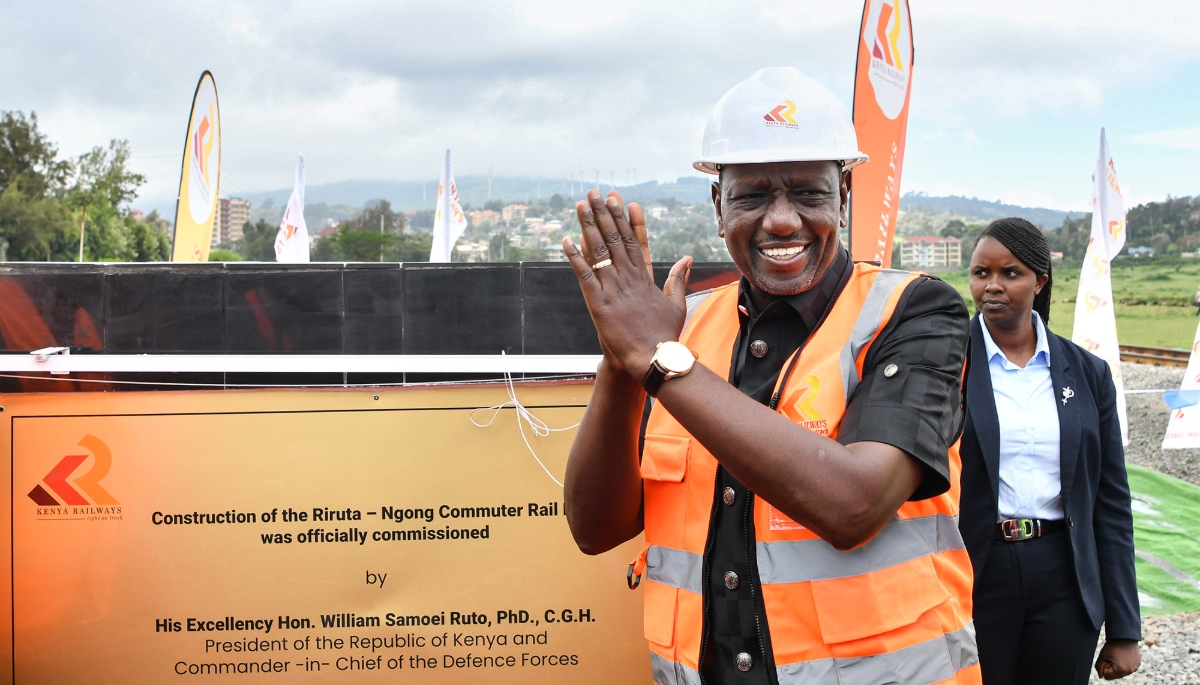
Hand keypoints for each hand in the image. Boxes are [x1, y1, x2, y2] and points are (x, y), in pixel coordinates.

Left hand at [563, 189, 692, 377]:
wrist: (654, 359)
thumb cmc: (665, 335)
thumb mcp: (676, 303)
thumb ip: (679, 279)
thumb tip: (687, 258)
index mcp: (646, 277)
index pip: (636, 241)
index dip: (627, 219)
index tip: (622, 200)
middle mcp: (629, 278)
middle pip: (616, 239)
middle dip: (605, 214)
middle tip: (596, 192)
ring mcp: (614, 289)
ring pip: (599, 251)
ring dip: (589, 226)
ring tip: (581, 205)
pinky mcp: (599, 304)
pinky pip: (585, 275)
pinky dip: (575, 257)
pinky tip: (566, 240)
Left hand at [1095, 639, 1139, 678]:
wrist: (1124, 635)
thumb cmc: (1112, 645)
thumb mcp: (1102, 656)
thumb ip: (1099, 667)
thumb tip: (1101, 676)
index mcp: (1121, 670)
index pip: (1108, 677)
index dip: (1104, 668)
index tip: (1106, 659)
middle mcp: (1130, 671)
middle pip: (1115, 675)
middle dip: (1111, 668)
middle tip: (1112, 656)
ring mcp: (1135, 667)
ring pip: (1122, 672)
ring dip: (1118, 667)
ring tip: (1118, 655)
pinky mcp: (1138, 664)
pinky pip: (1128, 667)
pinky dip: (1125, 664)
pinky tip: (1123, 655)